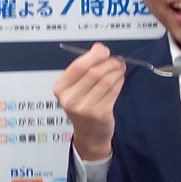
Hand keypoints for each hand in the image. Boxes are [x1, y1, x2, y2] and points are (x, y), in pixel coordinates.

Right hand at [52, 42, 124, 160]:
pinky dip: (119, 82)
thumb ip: (85, 67)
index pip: (78, 66)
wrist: (89, 134)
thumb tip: (99, 48)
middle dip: (109, 63)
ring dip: (116, 72)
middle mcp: (70, 99)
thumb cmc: (82, 105)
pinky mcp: (99, 113)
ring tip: (120, 69)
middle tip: (117, 61)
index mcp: (61, 88)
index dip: (94, 55)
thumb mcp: (75, 87)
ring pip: (106, 81)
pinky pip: (113, 91)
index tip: (103, 50)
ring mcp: (84, 108)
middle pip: (94, 72)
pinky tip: (119, 79)